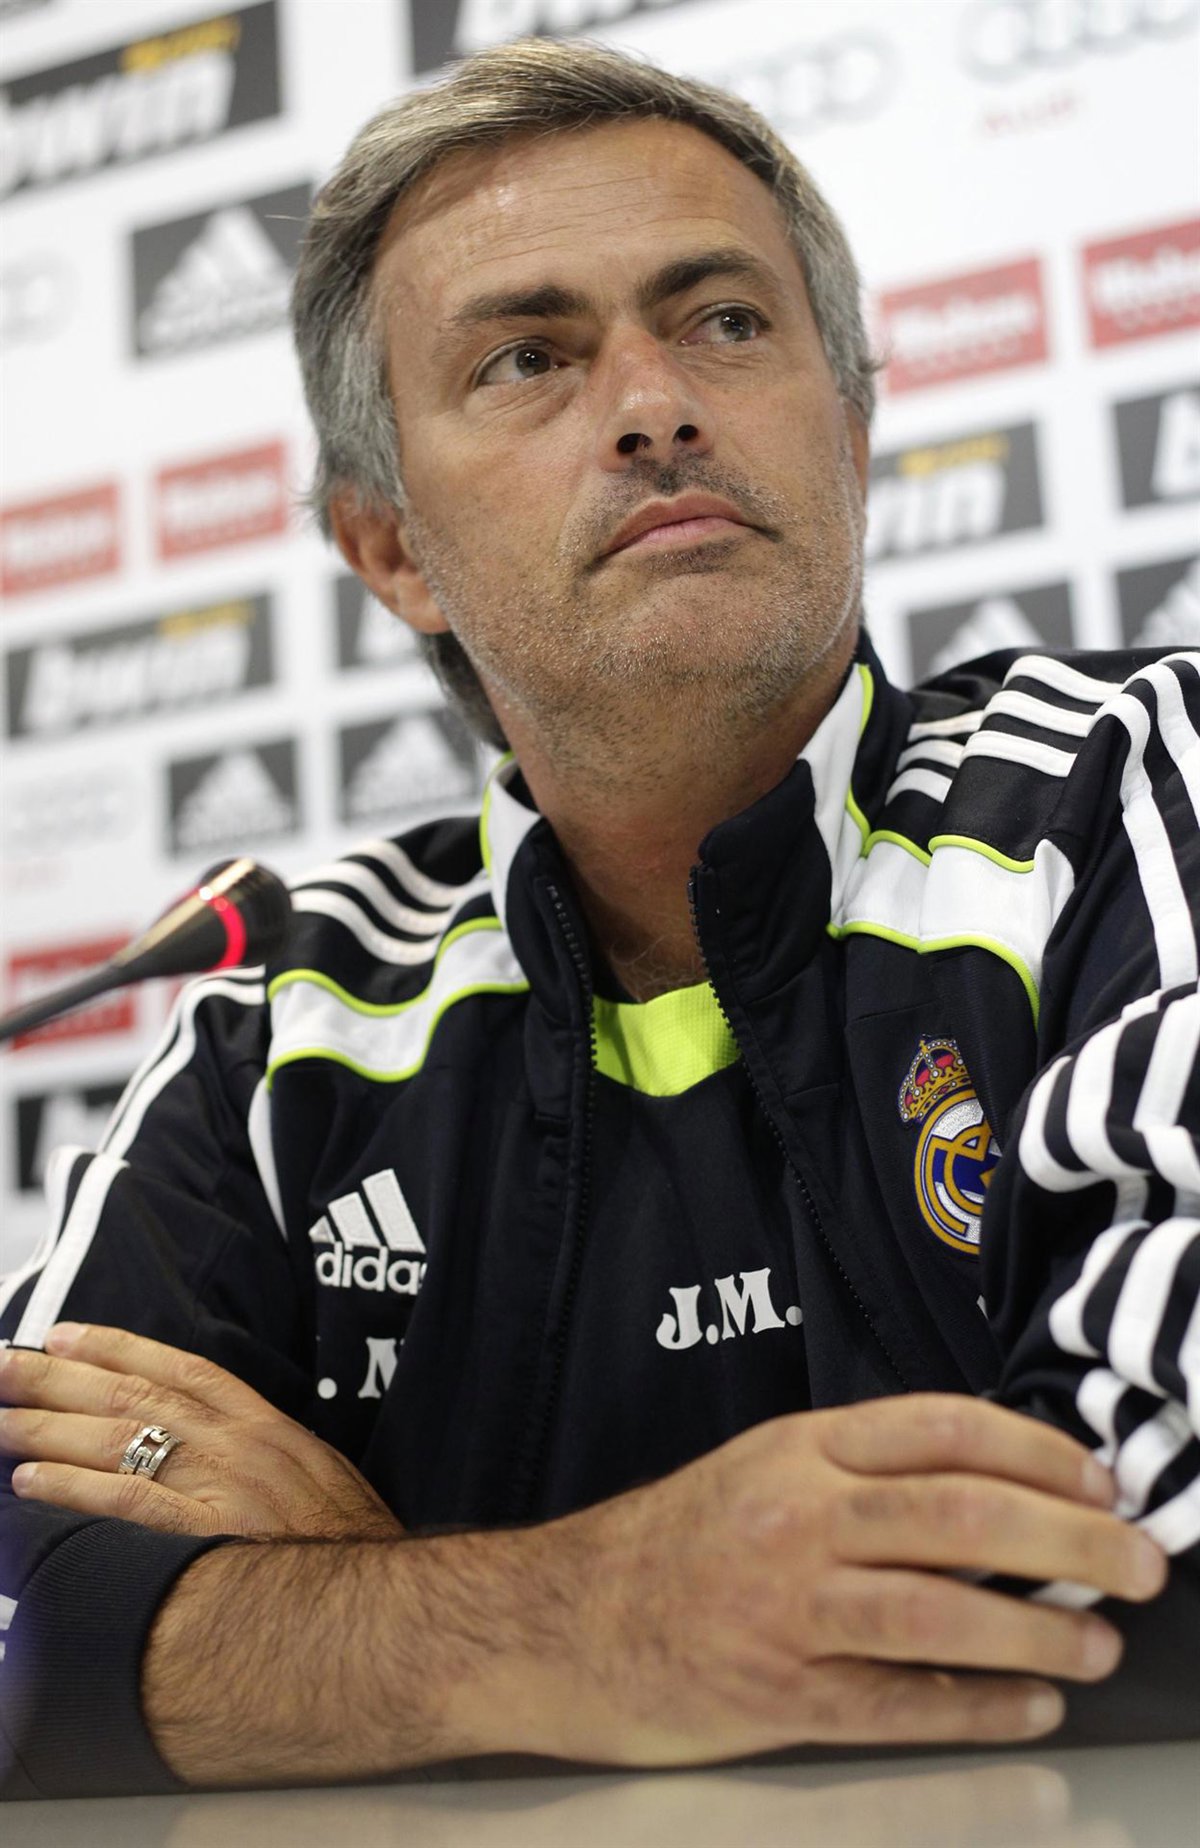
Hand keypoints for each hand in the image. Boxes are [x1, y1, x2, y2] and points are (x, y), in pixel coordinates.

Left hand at [0, 1322, 401, 1540]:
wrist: (383, 1599)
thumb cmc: (352, 1547)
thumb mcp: (318, 1477)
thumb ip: (267, 1456)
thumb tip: (214, 1451)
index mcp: (265, 1425)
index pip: (179, 1368)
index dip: (116, 1346)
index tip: (64, 1335)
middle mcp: (236, 1443)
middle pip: (133, 1395)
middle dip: (60, 1379)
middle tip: (3, 1369)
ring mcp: (219, 1486)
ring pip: (116, 1439)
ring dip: (46, 1429)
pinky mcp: (200, 1535)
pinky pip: (120, 1502)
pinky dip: (70, 1488)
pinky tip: (29, 1483)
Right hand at [473, 1395, 1169, 1762]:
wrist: (561, 1622)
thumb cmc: (673, 1543)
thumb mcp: (761, 1470)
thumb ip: (861, 1474)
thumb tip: (996, 1489)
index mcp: (796, 1449)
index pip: (938, 1428)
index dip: (1034, 1449)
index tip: (1099, 1477)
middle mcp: (794, 1517)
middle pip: (957, 1517)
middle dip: (1069, 1539)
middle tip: (1140, 1558)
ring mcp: (784, 1609)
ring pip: (937, 1611)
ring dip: (1037, 1629)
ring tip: (1100, 1640)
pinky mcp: (776, 1697)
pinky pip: (897, 1702)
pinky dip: (977, 1706)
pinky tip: (1031, 1705)